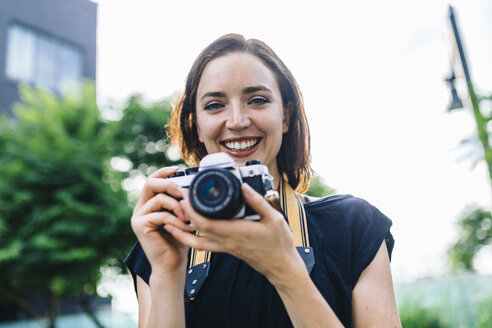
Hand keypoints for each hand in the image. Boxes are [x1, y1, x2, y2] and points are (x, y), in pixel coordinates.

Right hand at [131, 166, 192, 275]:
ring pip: (160, 198)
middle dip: (171, 185)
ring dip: (179, 207)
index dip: (163, 172)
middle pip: (151, 183)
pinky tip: (185, 229)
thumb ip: (180, 202)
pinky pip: (162, 214)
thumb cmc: (178, 241)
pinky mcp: (140, 226)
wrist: (171, 265)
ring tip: (188, 220)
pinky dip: (177, 221)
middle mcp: (140, 208)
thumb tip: (190, 186)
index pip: (152, 180)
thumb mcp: (181, 217)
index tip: (178, 169)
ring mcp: (138, 217)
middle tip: (185, 195)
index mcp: (148, 203)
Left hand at [164, 183, 303, 283]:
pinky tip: (188, 229)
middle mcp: (226, 242)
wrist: (281, 267)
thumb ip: (258, 201)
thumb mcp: (274, 218)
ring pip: (195, 242)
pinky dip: (191, 238)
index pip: (204, 223)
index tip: (186, 195)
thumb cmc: (279, 244)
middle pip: (195, 231)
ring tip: (171, 218)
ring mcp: (225, 247)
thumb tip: (243, 186)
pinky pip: (203, 245)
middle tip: (177, 198)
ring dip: (181, 231)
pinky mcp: (226, 250)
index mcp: (235, 233)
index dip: (190, 209)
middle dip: (182, 214)